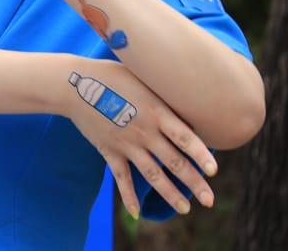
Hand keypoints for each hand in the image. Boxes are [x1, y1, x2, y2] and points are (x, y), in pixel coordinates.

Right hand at [63, 58, 217, 217]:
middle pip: (173, 162)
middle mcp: (144, 131)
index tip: (214, 171)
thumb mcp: (143, 78)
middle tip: (209, 201)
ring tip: (185, 209)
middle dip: (194, 183)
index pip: (185, 138)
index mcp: (156, 112)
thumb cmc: (112, 74)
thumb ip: (164, 94)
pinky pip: (121, 177)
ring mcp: (126, 143)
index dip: (201, 155)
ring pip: (152, 174)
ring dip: (169, 193)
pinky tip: (136, 213)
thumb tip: (189, 96)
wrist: (73, 84)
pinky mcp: (109, 150)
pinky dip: (128, 195)